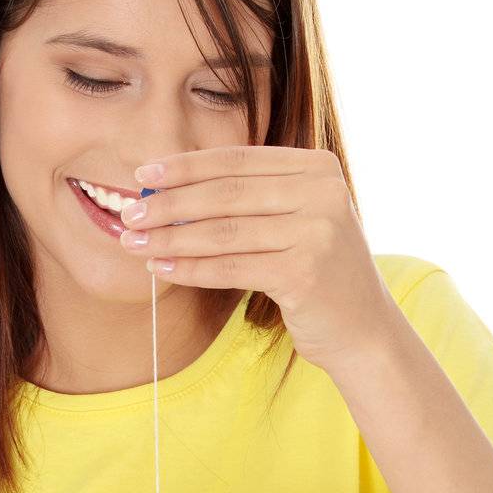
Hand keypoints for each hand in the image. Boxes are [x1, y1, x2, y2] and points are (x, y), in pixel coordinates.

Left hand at [120, 145, 402, 371]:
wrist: (363, 331)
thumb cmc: (318, 275)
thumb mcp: (296, 221)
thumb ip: (252, 198)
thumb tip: (168, 189)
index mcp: (318, 168)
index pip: (238, 161)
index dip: (186, 166)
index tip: (142, 175)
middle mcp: (322, 192)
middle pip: (226, 194)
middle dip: (170, 203)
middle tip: (128, 212)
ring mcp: (317, 232)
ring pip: (224, 232)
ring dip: (171, 237)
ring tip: (133, 242)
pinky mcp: (304, 273)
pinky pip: (231, 267)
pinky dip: (191, 267)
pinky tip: (162, 268)